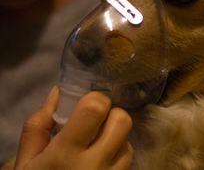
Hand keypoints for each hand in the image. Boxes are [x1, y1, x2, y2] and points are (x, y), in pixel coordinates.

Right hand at [14, 86, 133, 169]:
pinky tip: (100, 160)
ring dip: (115, 137)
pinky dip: (117, 154)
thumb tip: (57, 93)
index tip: (86, 104)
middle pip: (123, 121)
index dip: (95, 99)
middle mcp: (94, 166)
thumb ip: (38, 125)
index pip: (96, 108)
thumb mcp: (24, 162)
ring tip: (95, 144)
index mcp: (66, 154)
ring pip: (128, 142)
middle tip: (94, 122)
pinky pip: (127, 162)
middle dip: (111, 114)